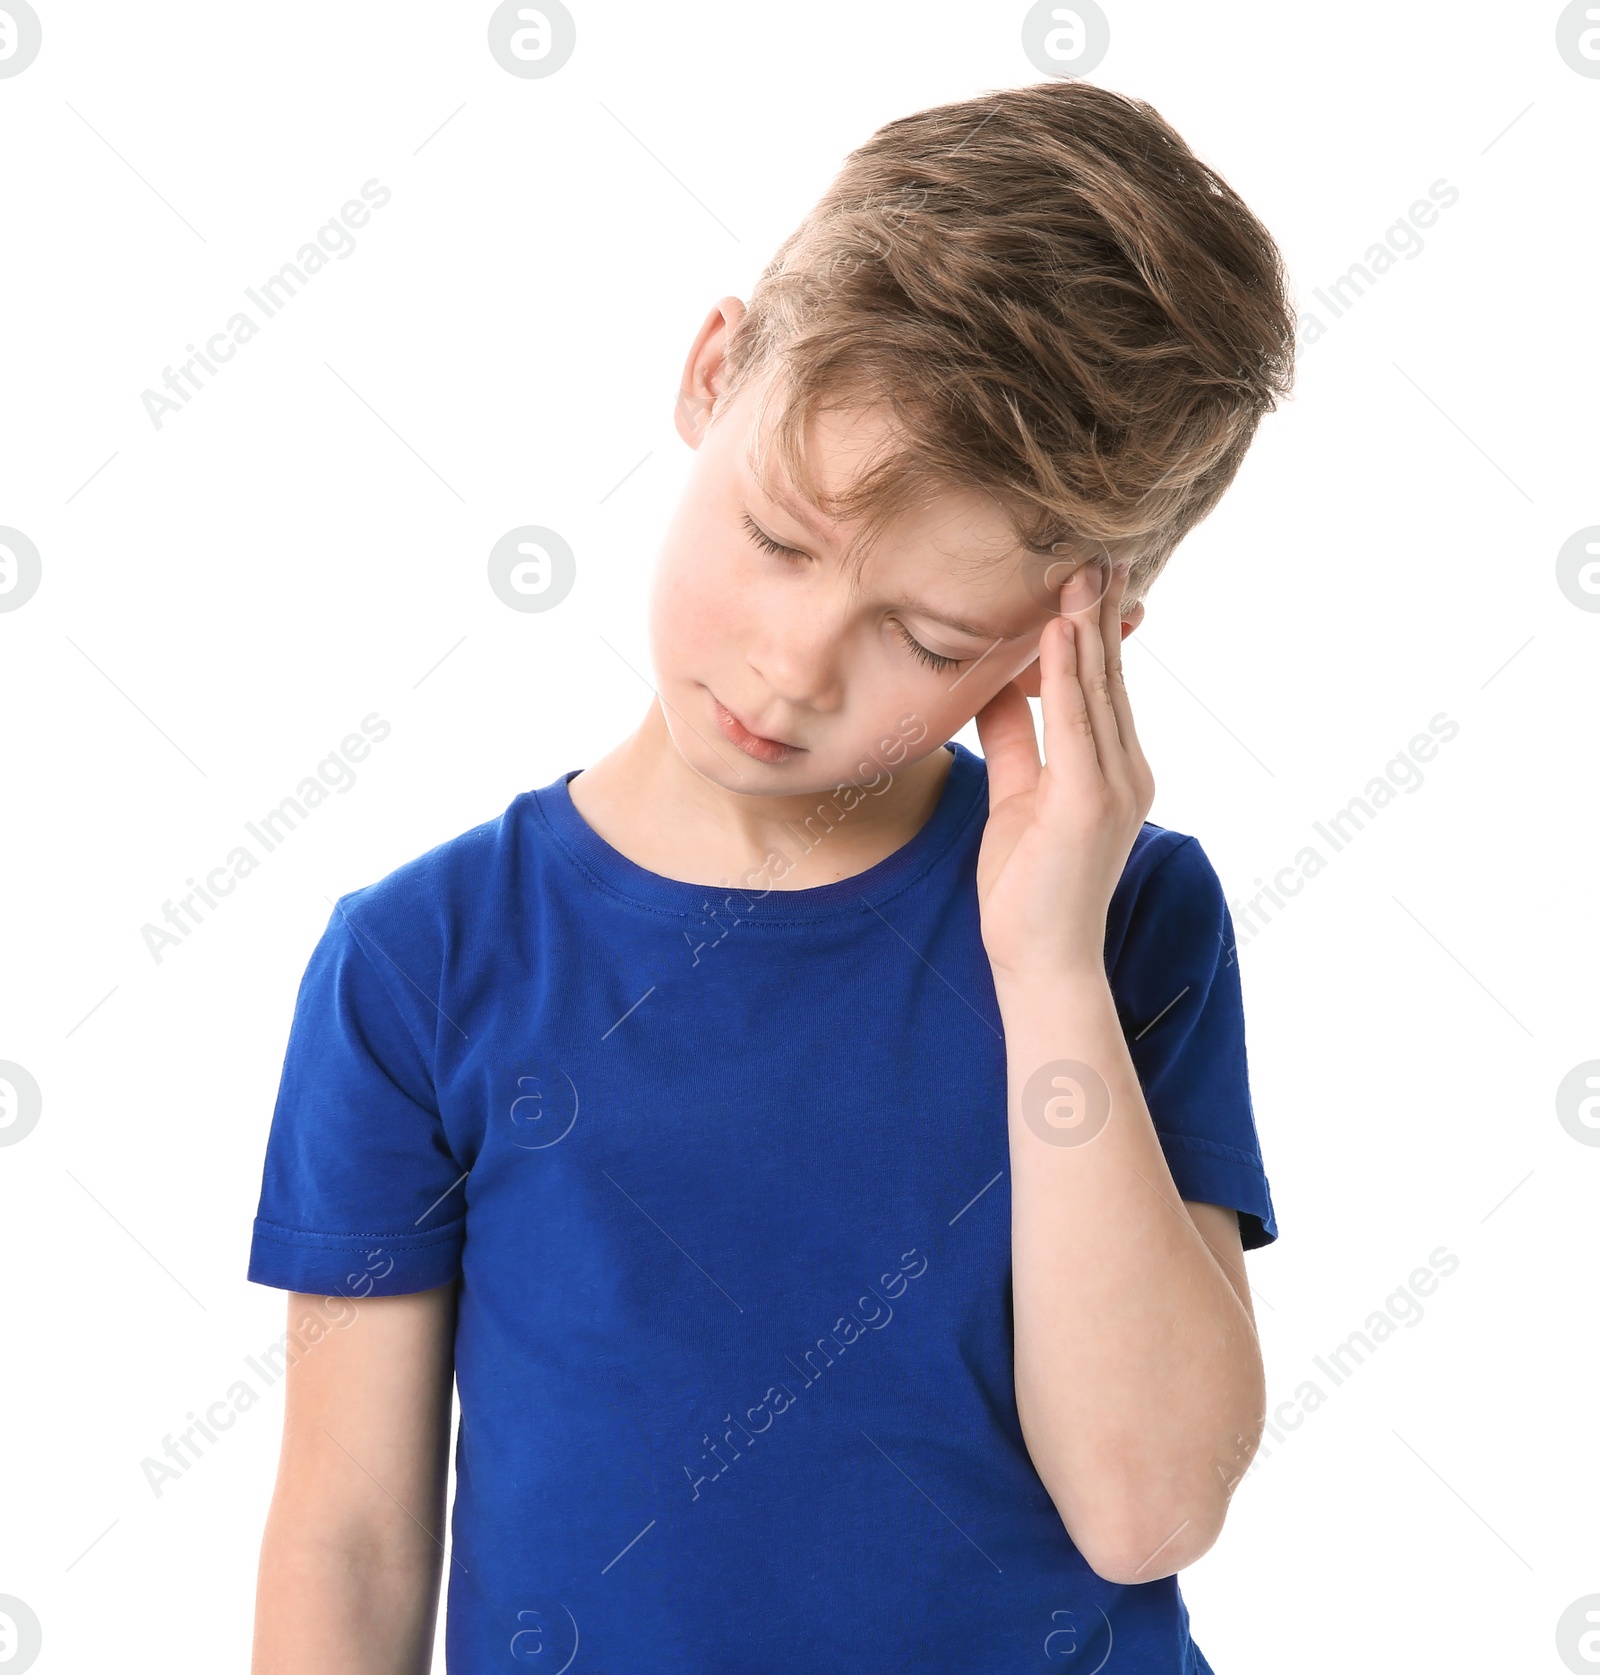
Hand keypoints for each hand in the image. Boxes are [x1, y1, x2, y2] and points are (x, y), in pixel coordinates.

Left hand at [972, 560, 1154, 981]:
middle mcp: (1125, 770)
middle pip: (1108, 674)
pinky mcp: (1089, 804)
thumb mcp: (1016, 799)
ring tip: (1076, 567)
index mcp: (1112, 769)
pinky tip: (1058, 630)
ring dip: (1085, 624)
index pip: (1101, 683)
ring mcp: (1114, 787)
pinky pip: (1078, 724)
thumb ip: (1014, 741)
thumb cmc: (1027, 889)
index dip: (1090, 626)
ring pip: (1098, 687)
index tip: (1078, 572)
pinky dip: (1069, 673)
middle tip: (1090, 546)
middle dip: (1097, 610)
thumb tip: (997, 686)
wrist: (1042, 962)